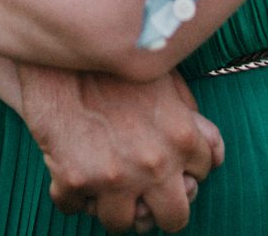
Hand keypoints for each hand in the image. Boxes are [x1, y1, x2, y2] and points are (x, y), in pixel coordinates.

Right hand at [15, 65, 222, 232]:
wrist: (59, 49)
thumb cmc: (113, 59)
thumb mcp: (165, 77)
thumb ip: (189, 115)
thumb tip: (207, 146)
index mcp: (182, 138)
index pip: (202, 174)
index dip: (185, 169)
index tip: (170, 164)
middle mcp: (154, 165)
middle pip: (175, 218)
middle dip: (162, 210)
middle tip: (145, 197)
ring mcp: (114, 177)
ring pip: (122, 224)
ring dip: (114, 208)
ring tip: (104, 189)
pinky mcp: (74, 180)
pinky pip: (73, 208)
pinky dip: (70, 197)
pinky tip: (70, 177)